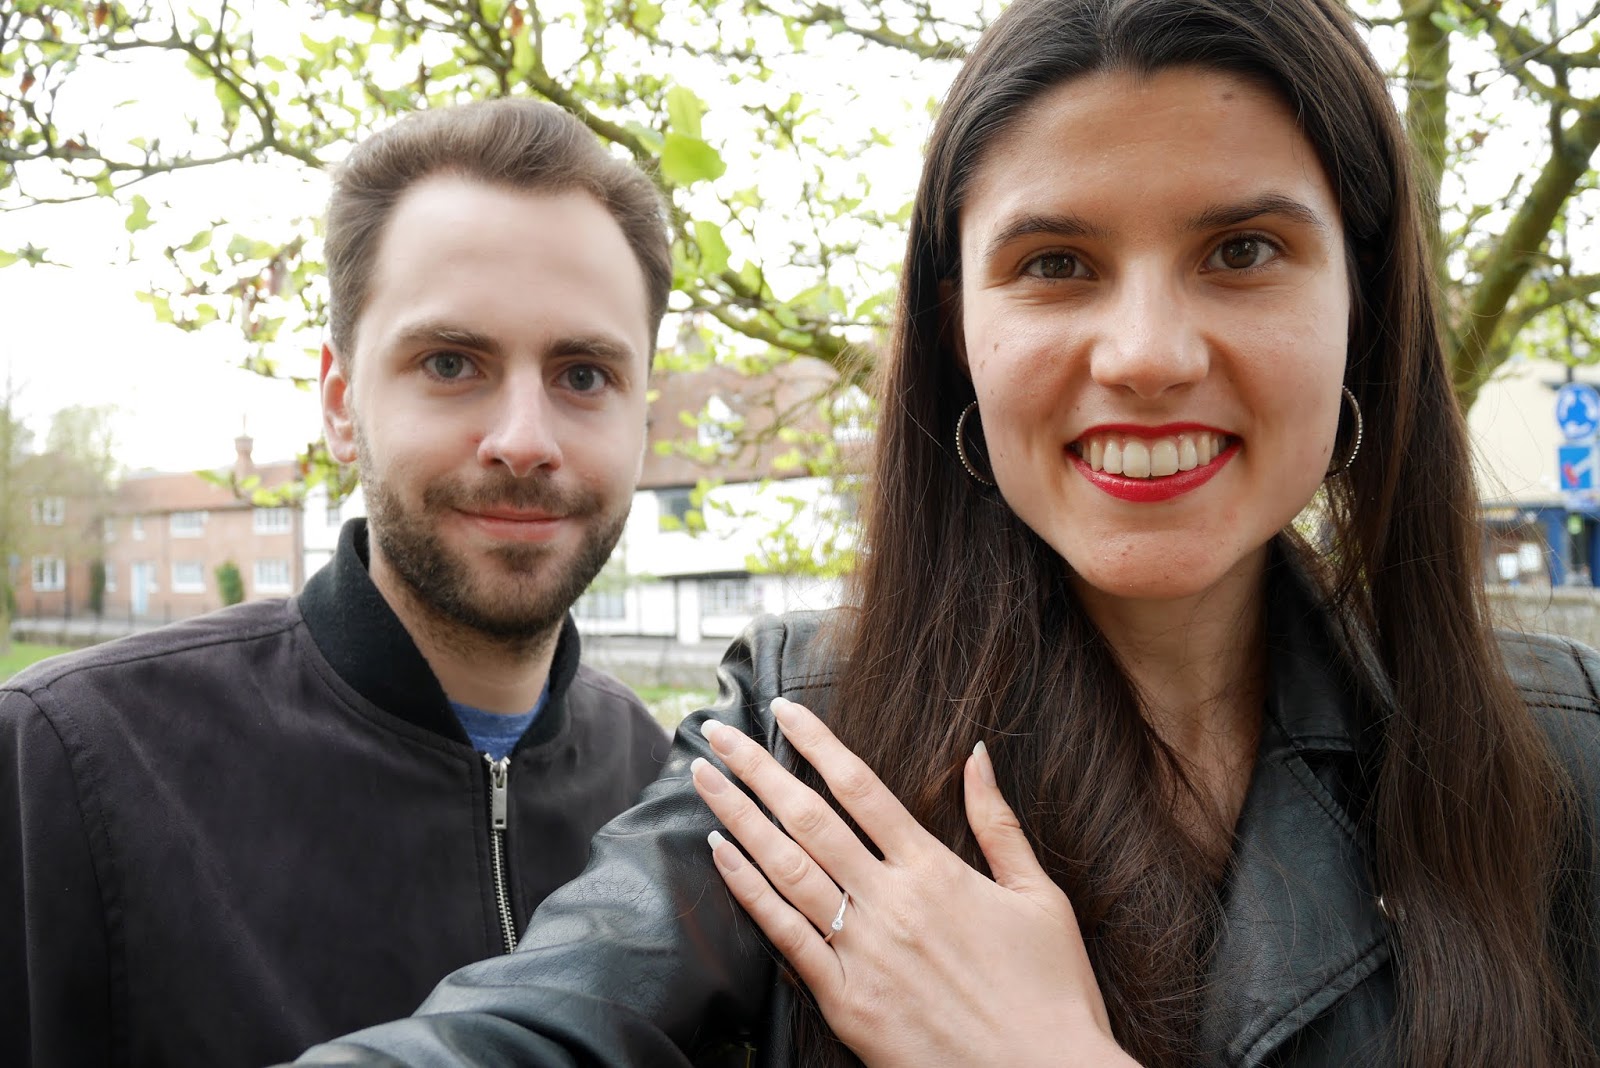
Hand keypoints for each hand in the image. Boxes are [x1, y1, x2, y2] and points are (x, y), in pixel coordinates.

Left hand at [690, 697, 1139, 1067]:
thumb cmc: (1051, 994)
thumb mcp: (1040, 897)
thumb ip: (999, 823)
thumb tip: (978, 754)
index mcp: (935, 870)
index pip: (861, 788)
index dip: (816, 743)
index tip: (781, 710)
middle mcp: (891, 902)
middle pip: (809, 819)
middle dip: (756, 770)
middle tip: (716, 734)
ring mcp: (863, 952)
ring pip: (786, 869)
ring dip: (739, 819)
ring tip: (704, 780)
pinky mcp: (846, 1002)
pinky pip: (786, 937)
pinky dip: (749, 891)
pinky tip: (720, 855)